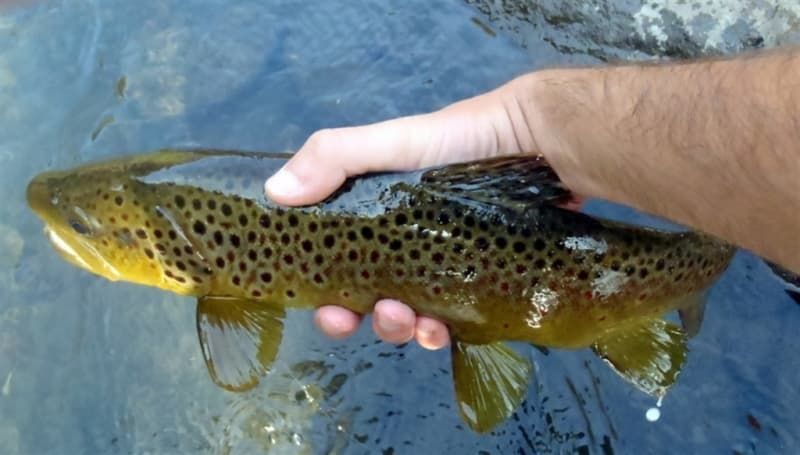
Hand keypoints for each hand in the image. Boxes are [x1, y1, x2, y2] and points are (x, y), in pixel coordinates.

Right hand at [265, 78, 538, 349]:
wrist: (546, 143)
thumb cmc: (466, 140)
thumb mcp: (396, 141)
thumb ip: (337, 157)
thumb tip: (274, 193)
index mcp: (381, 214)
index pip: (341, 258)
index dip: (328, 290)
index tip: (326, 310)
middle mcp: (409, 241)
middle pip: (374, 293)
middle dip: (364, 317)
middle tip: (368, 318)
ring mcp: (448, 263)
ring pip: (413, 312)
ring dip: (401, 329)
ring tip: (413, 323)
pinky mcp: (483, 279)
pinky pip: (455, 319)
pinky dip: (440, 331)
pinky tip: (441, 331)